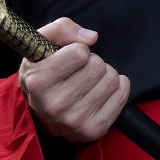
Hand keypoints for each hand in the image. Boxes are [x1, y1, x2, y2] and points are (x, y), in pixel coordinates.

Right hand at [17, 17, 130, 143]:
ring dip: (104, 74)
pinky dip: (118, 87)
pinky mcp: (93, 130)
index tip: (70, 56)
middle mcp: (54, 105)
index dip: (78, 49)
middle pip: (98, 66)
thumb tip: (92, 38)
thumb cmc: (43, 69)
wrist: (40, 109)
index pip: (80, 53)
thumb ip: (62, 28)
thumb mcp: (42, 42)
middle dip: (93, 61)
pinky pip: (121, 96)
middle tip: (81, 70)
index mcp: (38, 82)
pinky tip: (102, 89)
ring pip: (111, 80)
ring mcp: (74, 121)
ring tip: (89, 81)